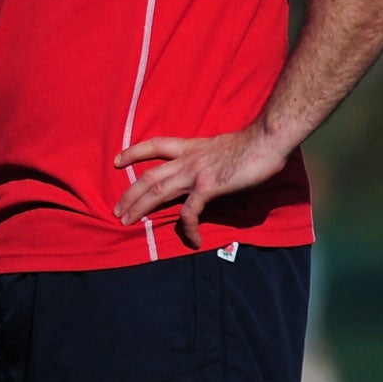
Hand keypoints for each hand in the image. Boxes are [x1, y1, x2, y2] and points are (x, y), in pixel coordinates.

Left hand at [113, 126, 294, 249]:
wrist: (266, 140)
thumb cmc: (251, 144)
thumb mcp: (220, 148)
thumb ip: (208, 159)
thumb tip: (208, 170)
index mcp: (190, 147)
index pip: (154, 145)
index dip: (133, 152)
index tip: (116, 161)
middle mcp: (187, 159)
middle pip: (148, 176)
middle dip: (130, 194)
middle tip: (116, 210)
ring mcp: (195, 173)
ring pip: (158, 191)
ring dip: (139, 207)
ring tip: (126, 222)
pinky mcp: (208, 187)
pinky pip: (191, 211)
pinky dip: (188, 227)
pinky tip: (193, 241)